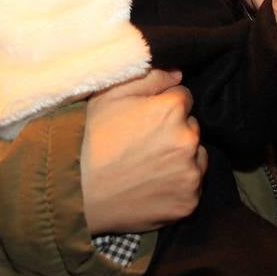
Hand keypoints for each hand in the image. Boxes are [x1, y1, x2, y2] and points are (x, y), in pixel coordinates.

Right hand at [80, 70, 203, 234]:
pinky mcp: (189, 201)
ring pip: (196, 157)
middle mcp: (189, 139)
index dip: (163, 106)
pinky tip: (153, 185)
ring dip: (181, 158)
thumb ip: (150, 77)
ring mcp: (191, 173)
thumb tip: (179, 74)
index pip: (184, 97)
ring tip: (149, 166)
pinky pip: (192, 187)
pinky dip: (178, 185)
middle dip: (175, 131)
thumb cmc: (93, 140)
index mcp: (172, 109)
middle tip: (144, 143)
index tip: (146, 119)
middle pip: (192, 127)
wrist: (80, 194)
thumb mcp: (110, 96)